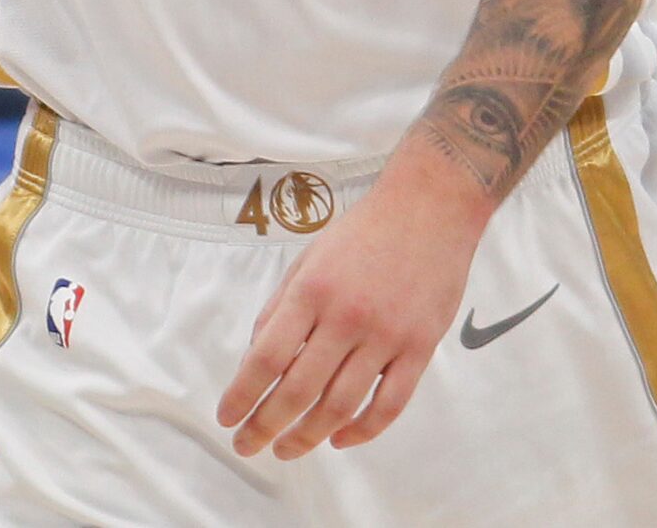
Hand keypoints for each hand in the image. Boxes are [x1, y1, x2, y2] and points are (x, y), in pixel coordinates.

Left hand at [216, 148, 489, 460]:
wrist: (430, 207)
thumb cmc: (364, 231)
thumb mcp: (310, 258)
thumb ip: (281, 306)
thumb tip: (256, 356)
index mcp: (312, 290)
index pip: (267, 357)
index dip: (242, 394)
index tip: (227, 418)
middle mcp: (346, 316)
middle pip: (298, 390)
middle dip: (265, 426)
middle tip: (248, 445)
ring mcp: (386, 335)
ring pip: (340, 406)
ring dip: (308, 436)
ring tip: (286, 448)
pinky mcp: (420, 348)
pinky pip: (389, 405)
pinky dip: (362, 431)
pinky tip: (339, 439)